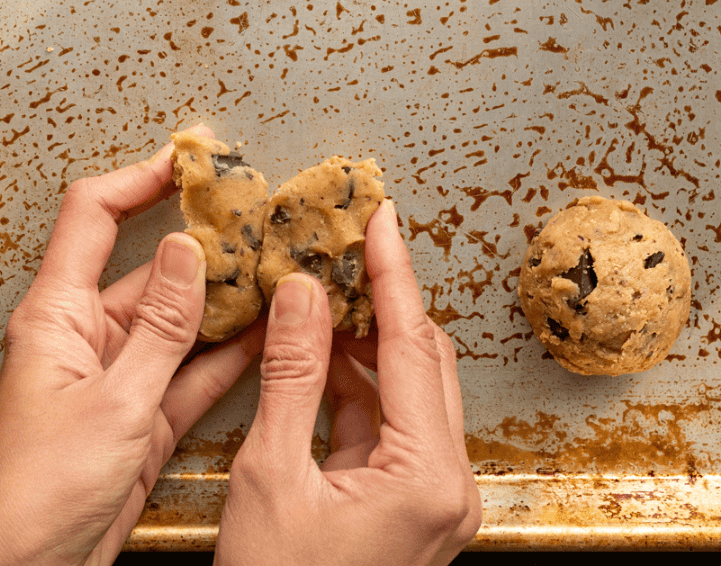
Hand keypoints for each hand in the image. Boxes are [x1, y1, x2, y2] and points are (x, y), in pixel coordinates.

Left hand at [0, 129, 258, 565]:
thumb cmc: (39, 493)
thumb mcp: (113, 402)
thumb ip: (158, 326)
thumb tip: (187, 249)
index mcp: (58, 315)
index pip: (93, 215)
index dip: (140, 177)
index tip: (188, 155)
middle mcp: (86, 336)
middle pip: (148, 266)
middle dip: (202, 239)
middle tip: (253, 213)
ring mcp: (116, 377)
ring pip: (177, 320)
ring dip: (223, 298)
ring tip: (275, 266)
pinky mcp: (140, 418)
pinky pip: (189, 371)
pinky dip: (226, 354)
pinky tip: (268, 333)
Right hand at [214, 200, 480, 565]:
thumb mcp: (271, 477)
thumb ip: (291, 377)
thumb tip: (301, 293)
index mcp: (428, 477)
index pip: (413, 344)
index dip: (392, 271)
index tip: (380, 217)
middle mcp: (448, 483)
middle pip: (424, 358)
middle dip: (382, 298)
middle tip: (346, 246)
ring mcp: (434, 495)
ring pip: (411, 386)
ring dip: (366, 338)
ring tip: (323, 289)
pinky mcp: (411, 503)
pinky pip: (391, 420)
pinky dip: (357, 381)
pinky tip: (320, 351)